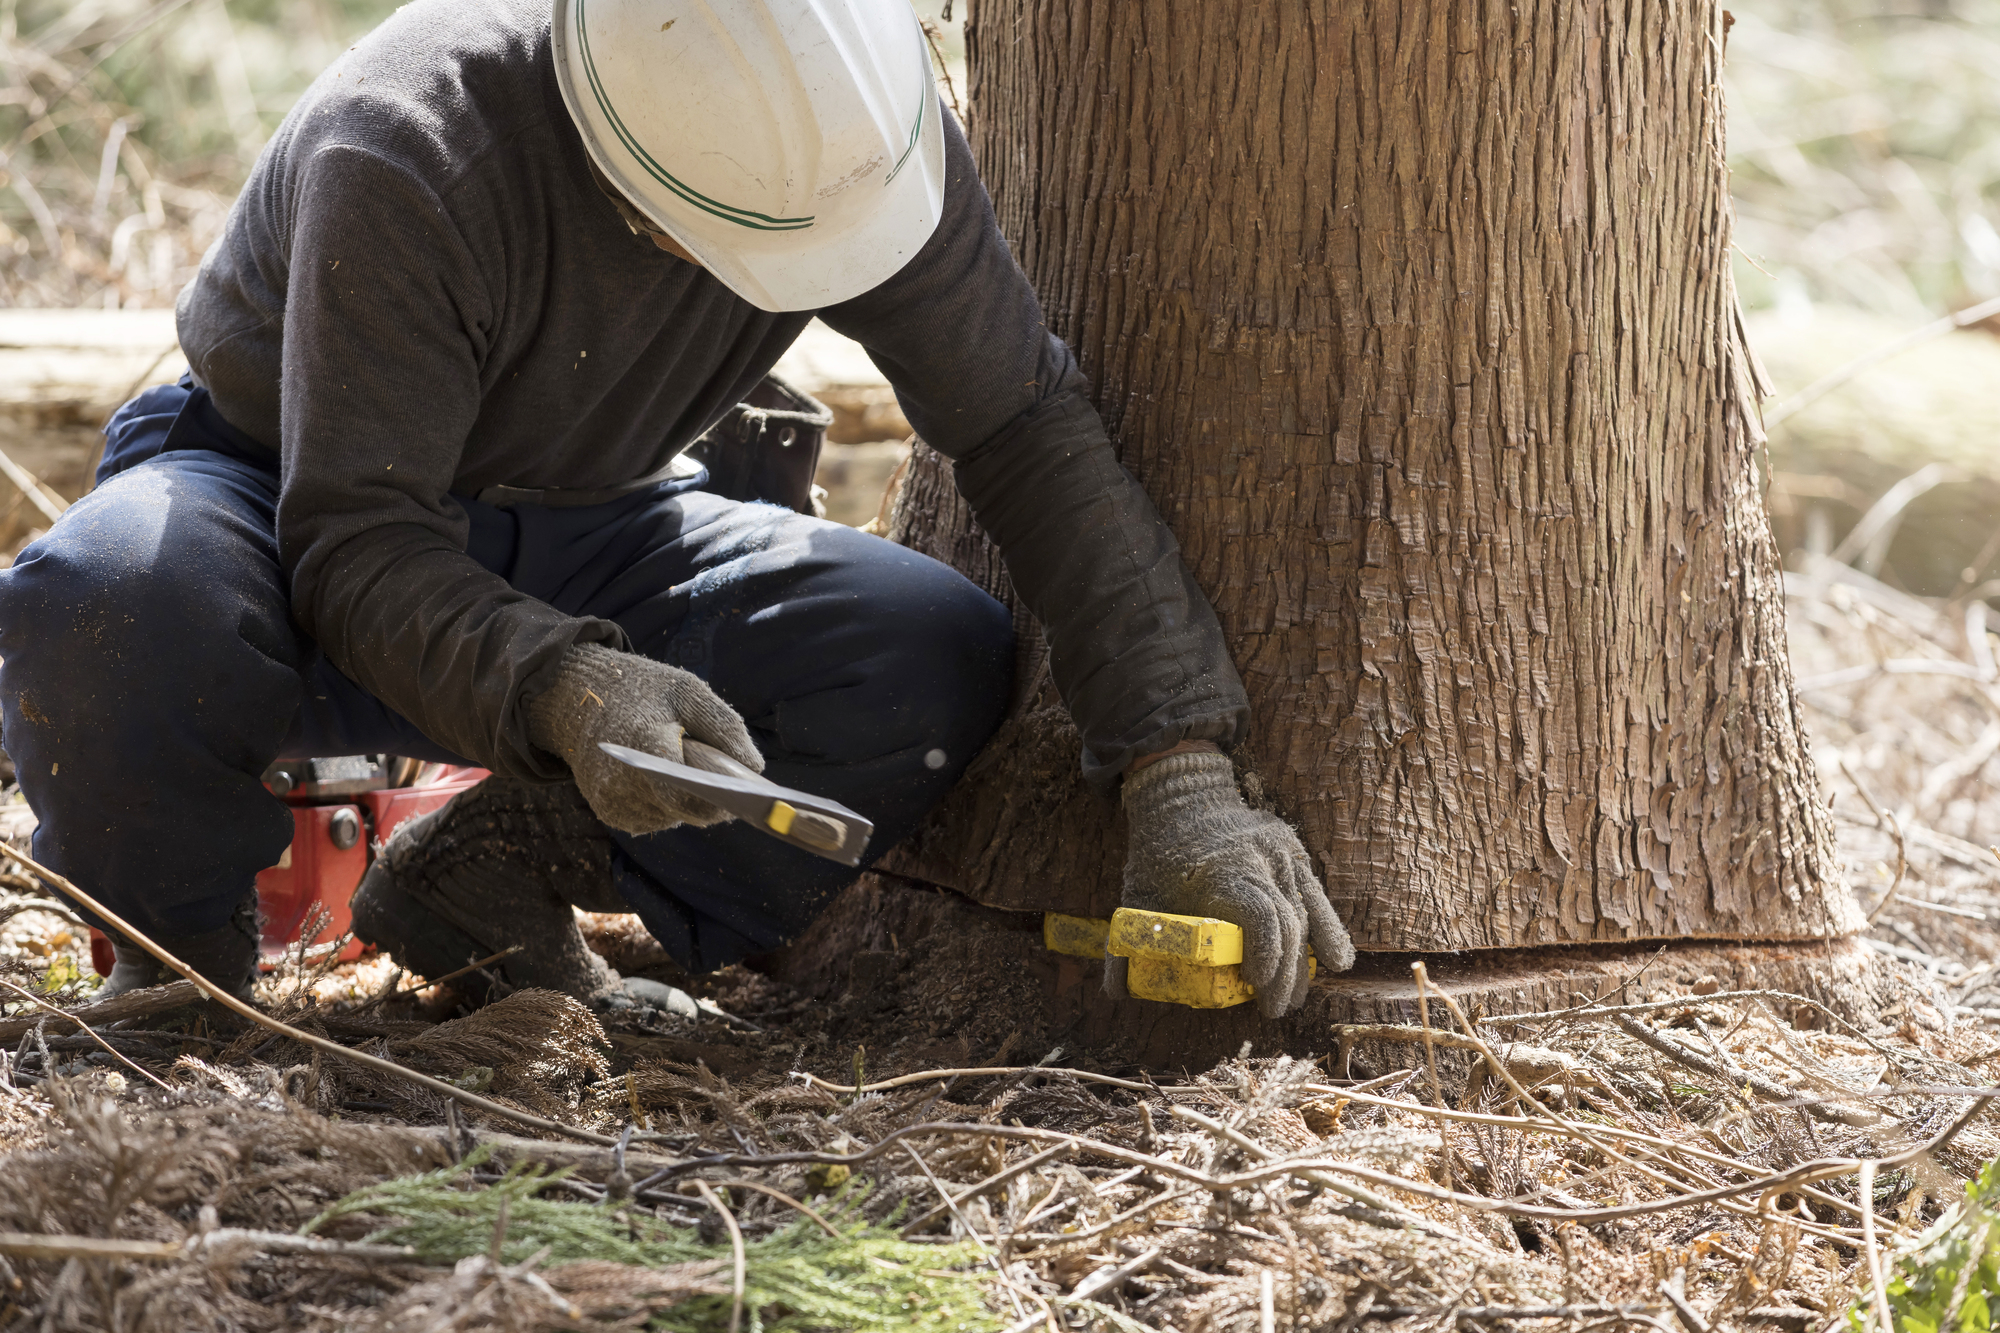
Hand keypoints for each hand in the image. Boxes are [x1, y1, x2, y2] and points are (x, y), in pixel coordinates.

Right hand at [526, 643, 762, 834]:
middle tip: (718, 779)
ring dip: (684, 801)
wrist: (577, 696)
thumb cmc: (641, 691)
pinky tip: (661, 778)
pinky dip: (664, 805)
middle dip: (707, 800)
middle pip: (683, 811)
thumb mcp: (687, 691)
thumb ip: (725, 726)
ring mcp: (611, 799)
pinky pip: (652, 820)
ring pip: (670, 818)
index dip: (718, 801)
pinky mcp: (607, 810)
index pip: (686, 796)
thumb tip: (754, 766)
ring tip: (681, 768)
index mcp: (644, 744)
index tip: (740, 796)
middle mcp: (622, 780)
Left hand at [1112, 750, 1353, 1017]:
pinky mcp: (1293, 851)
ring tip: (1295, 996)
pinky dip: (1327, 929)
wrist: (1184, 795)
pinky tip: (1337, 961)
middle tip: (1273, 1008)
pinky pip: (1316, 895)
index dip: (1266, 957)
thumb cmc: (1158, 852)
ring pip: (1306, 913)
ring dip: (1304, 961)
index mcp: (1224, 871)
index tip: (1256, 987)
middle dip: (1284, 974)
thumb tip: (1115, 994)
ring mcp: (1282, 853)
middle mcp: (1261, 860)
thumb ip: (1125, 942)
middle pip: (1287, 924)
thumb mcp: (1138, 894)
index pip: (1261, 918)